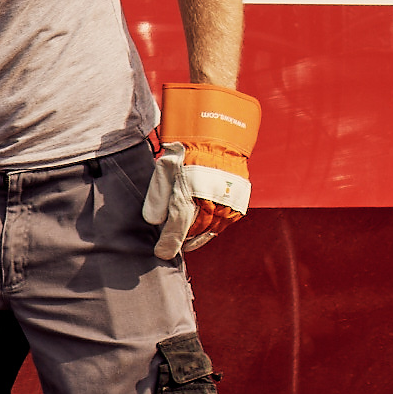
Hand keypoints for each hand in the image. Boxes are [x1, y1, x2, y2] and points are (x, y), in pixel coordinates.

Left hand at [145, 83, 259, 258]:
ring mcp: (227, 203)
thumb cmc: (184, 156)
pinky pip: (223, 224)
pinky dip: (212, 230)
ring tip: (186, 241)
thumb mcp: (163, 171)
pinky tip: (203, 230)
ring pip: (210, 231)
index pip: (176, 227)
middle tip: (171, 246)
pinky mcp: (238, 203)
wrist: (217, 139)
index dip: (168, 244)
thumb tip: (154, 222)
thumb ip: (157, 198)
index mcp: (189, 192)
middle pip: (193, 232)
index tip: (161, 254)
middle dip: (181, 241)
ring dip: (197, 238)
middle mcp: (210, 200)